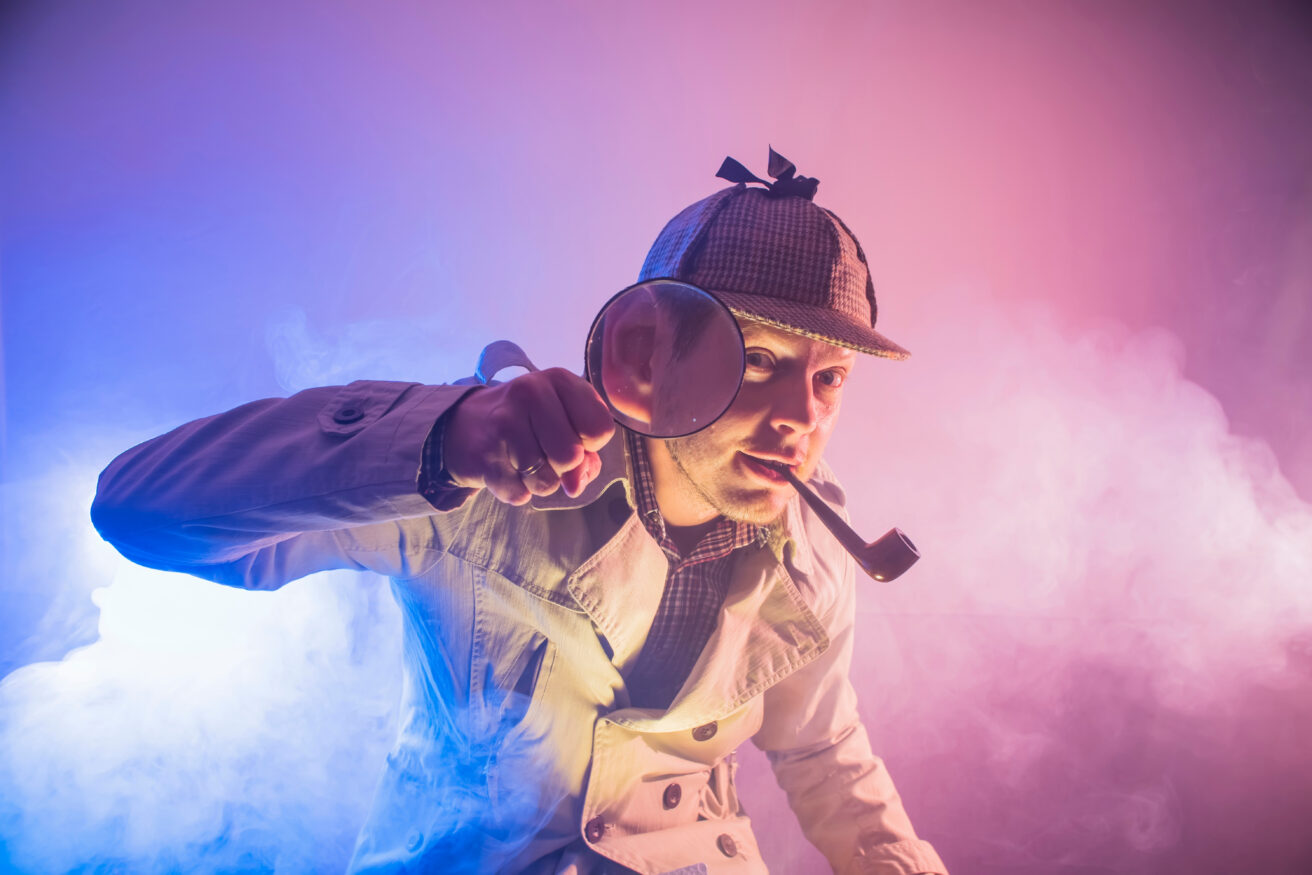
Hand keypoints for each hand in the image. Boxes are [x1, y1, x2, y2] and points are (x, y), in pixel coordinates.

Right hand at [443, 368, 614, 504]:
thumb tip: (574, 486)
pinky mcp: (483, 454)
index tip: (572, 436)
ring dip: (540, 482)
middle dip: (564, 467)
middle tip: (545, 452)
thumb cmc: (529, 423)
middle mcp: (531, 393)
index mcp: (560, 380)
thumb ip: (585, 453)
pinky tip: (508, 470)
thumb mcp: (564, 421)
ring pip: (545, 480)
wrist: (467, 424)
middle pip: (572, 456)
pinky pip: (519, 493)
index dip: (591, 444)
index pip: (600, 429)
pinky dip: (517, 491)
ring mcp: (503, 423)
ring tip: (525, 462)